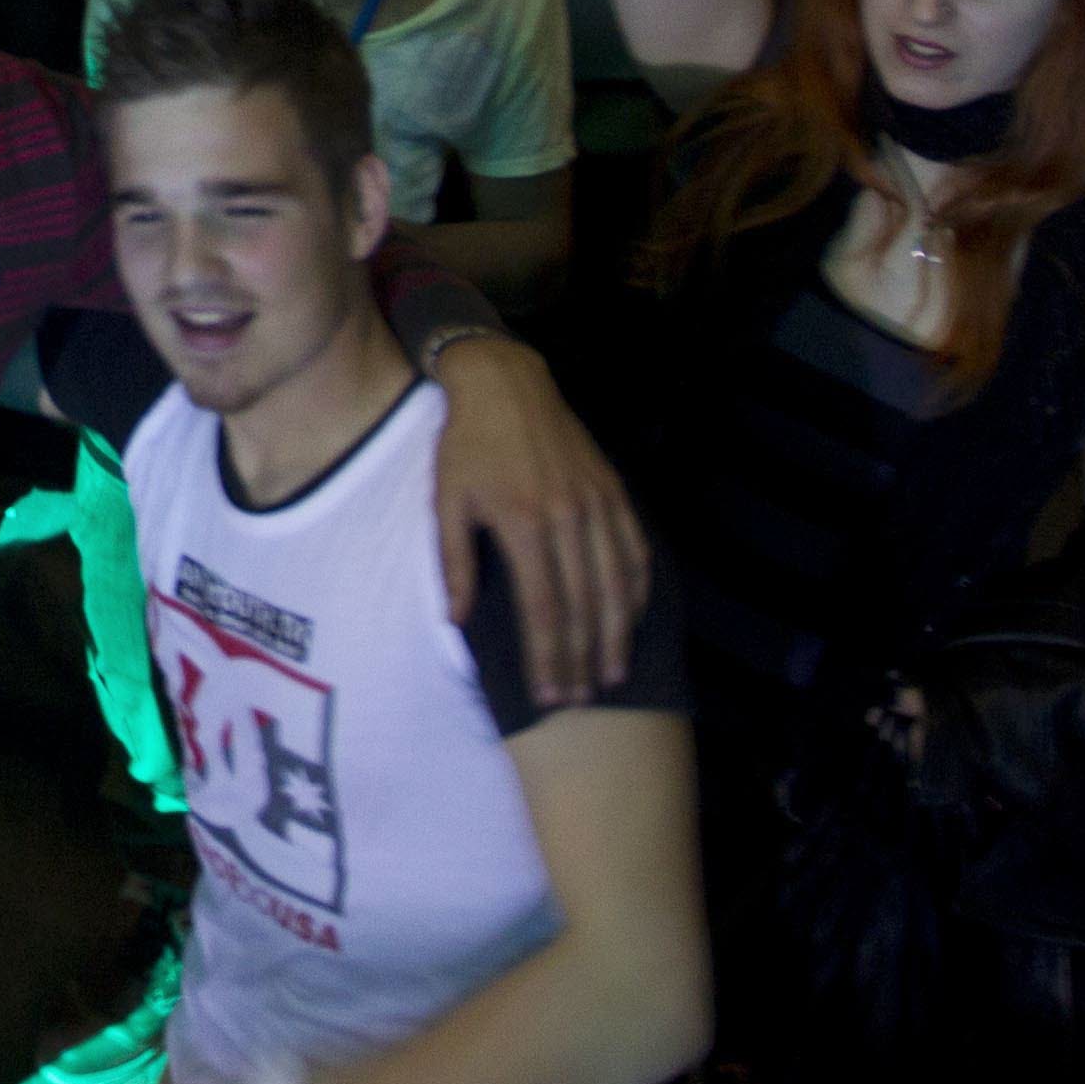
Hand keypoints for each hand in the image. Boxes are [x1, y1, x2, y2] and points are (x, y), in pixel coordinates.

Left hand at [424, 330, 648, 700]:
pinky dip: (638, 588)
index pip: (542, 608)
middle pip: (584, 605)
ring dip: (617, 634)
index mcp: (522, 522)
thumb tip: (457, 621)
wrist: (503, 382)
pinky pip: (635, 548)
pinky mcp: (612, 489)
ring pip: (617, 582)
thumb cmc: (465, 445)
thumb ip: (454, 563)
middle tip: (581, 701)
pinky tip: (633, 618)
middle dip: (583, 659)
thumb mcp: (446, 500)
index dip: (548, 656)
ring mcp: (595, 501)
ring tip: (613, 675)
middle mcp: (567, 515)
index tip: (549, 694)